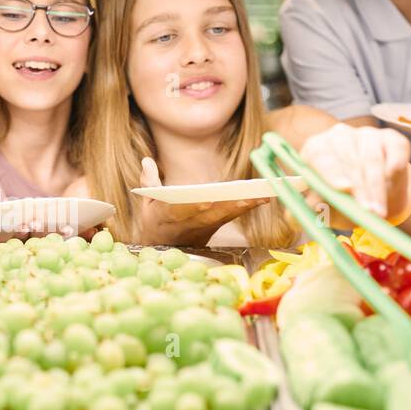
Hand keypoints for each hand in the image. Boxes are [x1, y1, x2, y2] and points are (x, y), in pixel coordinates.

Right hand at [135, 157, 267, 245]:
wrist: (163, 249)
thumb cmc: (155, 221)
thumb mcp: (147, 203)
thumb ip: (148, 181)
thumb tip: (147, 160)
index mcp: (167, 217)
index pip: (180, 211)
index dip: (193, 207)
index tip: (206, 201)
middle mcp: (188, 224)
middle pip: (210, 215)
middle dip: (229, 206)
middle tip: (247, 197)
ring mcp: (204, 228)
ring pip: (225, 216)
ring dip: (244, 206)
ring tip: (263, 194)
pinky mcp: (216, 228)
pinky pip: (232, 217)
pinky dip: (248, 207)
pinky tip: (264, 197)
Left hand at [299, 124, 410, 222]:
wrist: (372, 194)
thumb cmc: (341, 198)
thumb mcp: (324, 206)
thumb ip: (311, 208)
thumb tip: (299, 215)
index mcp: (315, 148)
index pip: (319, 155)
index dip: (331, 172)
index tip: (343, 189)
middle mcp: (339, 136)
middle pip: (348, 159)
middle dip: (359, 189)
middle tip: (367, 211)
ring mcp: (366, 134)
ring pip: (372, 158)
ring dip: (377, 187)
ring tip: (378, 211)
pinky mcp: (391, 138)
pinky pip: (395, 149)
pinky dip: (394, 165)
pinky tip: (393, 180)